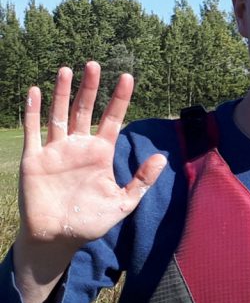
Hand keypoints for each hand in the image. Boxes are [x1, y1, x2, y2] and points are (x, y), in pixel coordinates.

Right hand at [18, 61, 165, 254]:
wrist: (59, 237)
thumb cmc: (91, 222)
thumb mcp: (123, 203)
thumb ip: (141, 181)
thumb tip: (162, 158)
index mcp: (101, 154)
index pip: (112, 119)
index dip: (119, 99)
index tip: (127, 77)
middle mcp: (79, 147)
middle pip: (85, 110)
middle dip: (90, 88)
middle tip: (95, 64)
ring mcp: (56, 151)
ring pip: (59, 114)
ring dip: (62, 92)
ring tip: (67, 70)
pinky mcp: (34, 159)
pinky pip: (33, 130)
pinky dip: (33, 111)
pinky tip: (36, 91)